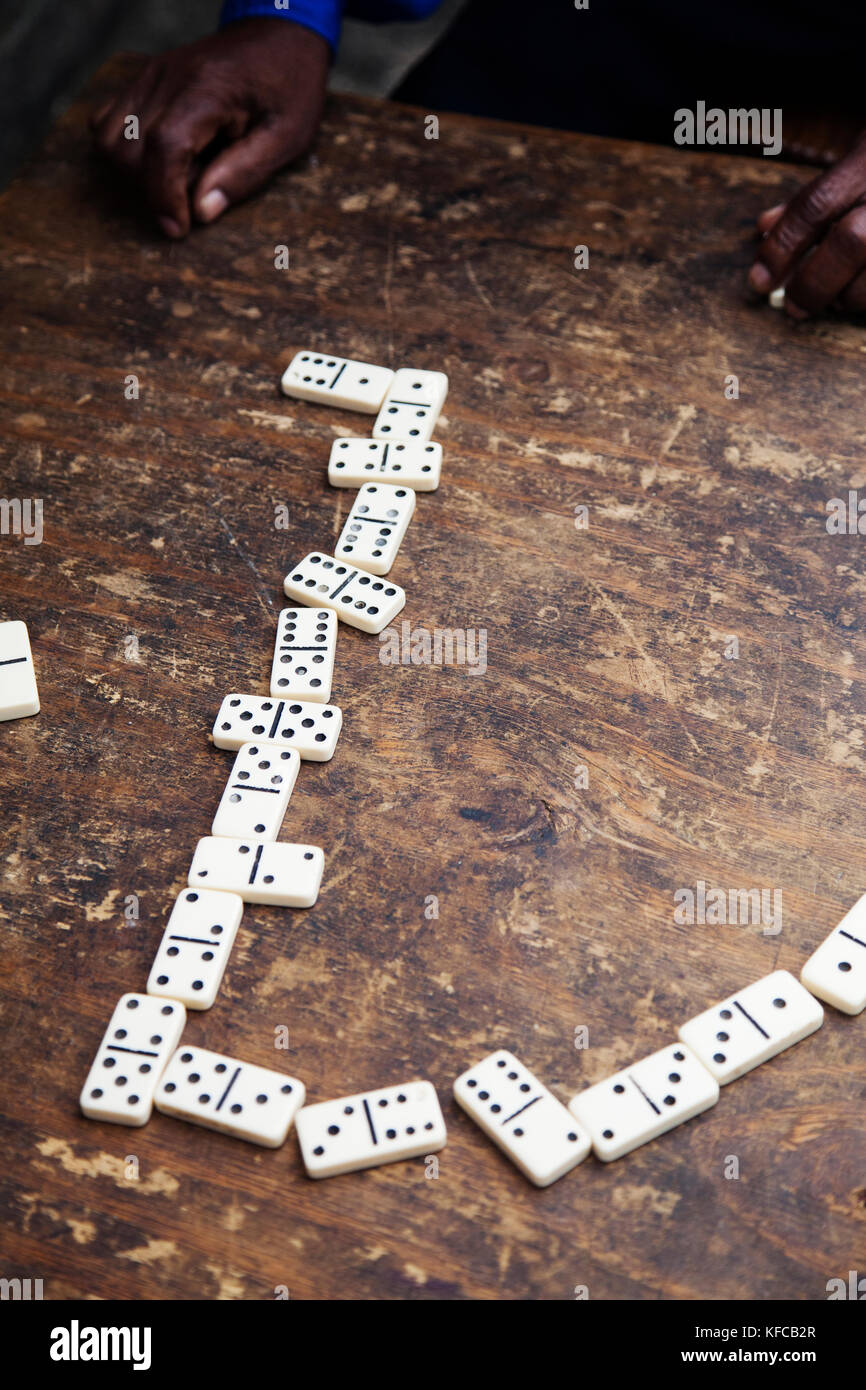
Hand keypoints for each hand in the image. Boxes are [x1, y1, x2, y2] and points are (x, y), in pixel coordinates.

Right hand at [90, 18, 329, 236]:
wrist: (279, 33)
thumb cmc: (289, 86)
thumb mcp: (288, 135)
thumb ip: (244, 173)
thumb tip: (201, 212)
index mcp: (207, 89)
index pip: (164, 147)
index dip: (164, 196)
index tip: (178, 229)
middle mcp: (168, 78)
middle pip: (128, 149)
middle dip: (154, 190)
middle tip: (194, 196)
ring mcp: (150, 76)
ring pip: (108, 139)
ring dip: (135, 174)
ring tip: (180, 176)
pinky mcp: (144, 80)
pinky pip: (107, 122)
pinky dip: (124, 150)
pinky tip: (161, 158)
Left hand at [748, 134, 865, 316]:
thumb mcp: (862, 154)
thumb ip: (819, 191)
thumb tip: (764, 227)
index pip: (817, 204)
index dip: (782, 247)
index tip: (759, 280)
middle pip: (851, 243)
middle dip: (814, 282)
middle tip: (794, 306)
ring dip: (848, 297)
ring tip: (834, 300)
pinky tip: (860, 296)